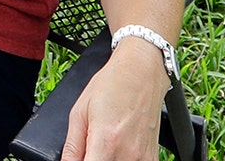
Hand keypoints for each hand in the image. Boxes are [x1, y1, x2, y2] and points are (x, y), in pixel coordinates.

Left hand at [62, 42, 170, 160]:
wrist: (142, 71)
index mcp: (105, 142)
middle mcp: (127, 154)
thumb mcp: (80, 112)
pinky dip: (121, 159)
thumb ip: (72, 146)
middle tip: (89, 148)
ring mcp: (143, 158)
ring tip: (102, 146)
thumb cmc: (112, 84)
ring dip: (105, 160)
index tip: (78, 158)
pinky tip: (117, 148)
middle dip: (91, 160)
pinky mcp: (152, 158)